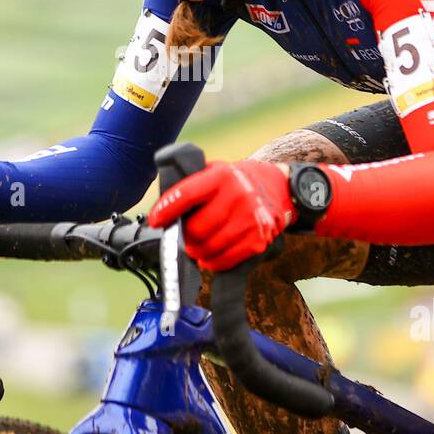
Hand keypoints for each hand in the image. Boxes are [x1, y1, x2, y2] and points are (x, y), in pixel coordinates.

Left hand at [146, 160, 294, 271]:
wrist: (277, 189)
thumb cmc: (237, 183)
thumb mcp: (216, 172)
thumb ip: (192, 186)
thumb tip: (164, 212)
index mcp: (222, 176)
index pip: (187, 194)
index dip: (166, 210)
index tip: (155, 220)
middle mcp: (238, 196)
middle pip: (195, 229)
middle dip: (184, 236)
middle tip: (185, 235)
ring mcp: (249, 220)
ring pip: (207, 248)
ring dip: (197, 251)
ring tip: (198, 245)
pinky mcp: (257, 241)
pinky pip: (223, 261)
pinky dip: (212, 261)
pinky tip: (212, 253)